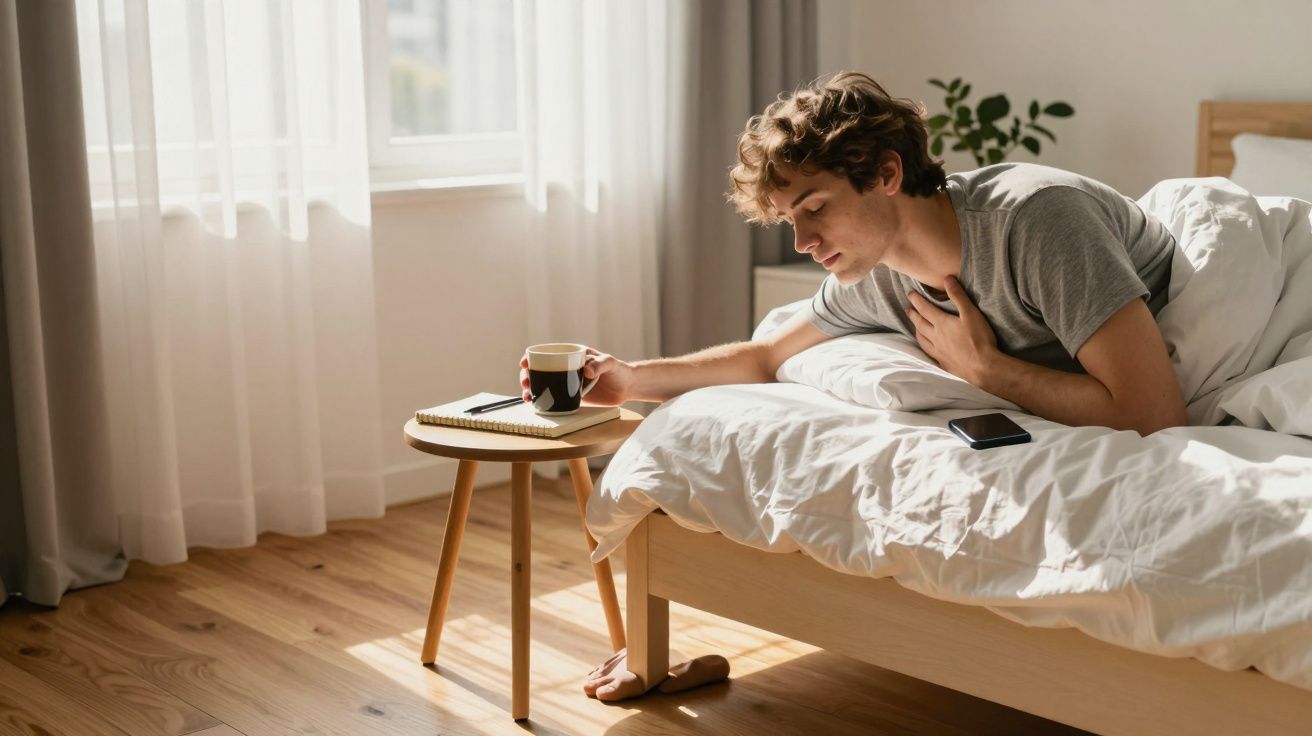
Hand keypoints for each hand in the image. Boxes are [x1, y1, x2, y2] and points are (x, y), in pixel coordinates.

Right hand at [520, 347, 634, 405]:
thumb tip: (586, 371)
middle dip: (528, 376)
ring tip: (528, 396)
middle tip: (525, 383)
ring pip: (544, 385)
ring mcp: (568, 382)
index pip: (547, 354)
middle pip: (541, 370)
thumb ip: (599, 364)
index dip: (532, 358)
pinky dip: (543, 401)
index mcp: (571, 355)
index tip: (525, 364)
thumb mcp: (610, 363)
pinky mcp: (572, 396)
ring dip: (532, 389)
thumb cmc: (619, 370)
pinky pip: (554, 398)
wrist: (627, 387)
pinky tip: (536, 405)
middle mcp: (566, 368)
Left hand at [906, 277, 999, 384]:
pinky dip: (925, 347)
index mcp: (942, 324)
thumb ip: (958, 296)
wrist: (983, 367)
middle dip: (913, 315)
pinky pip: (929, 353)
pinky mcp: (943, 363)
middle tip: (907, 309)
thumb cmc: (979, 339)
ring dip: (917, 331)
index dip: (917, 300)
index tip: (910, 294)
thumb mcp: (971, 313)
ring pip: (922, 339)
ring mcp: (938, 352)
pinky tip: (928, 348)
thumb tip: (947, 279)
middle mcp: (936, 337)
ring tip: (915, 327)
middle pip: (920, 324)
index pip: (925, 309)